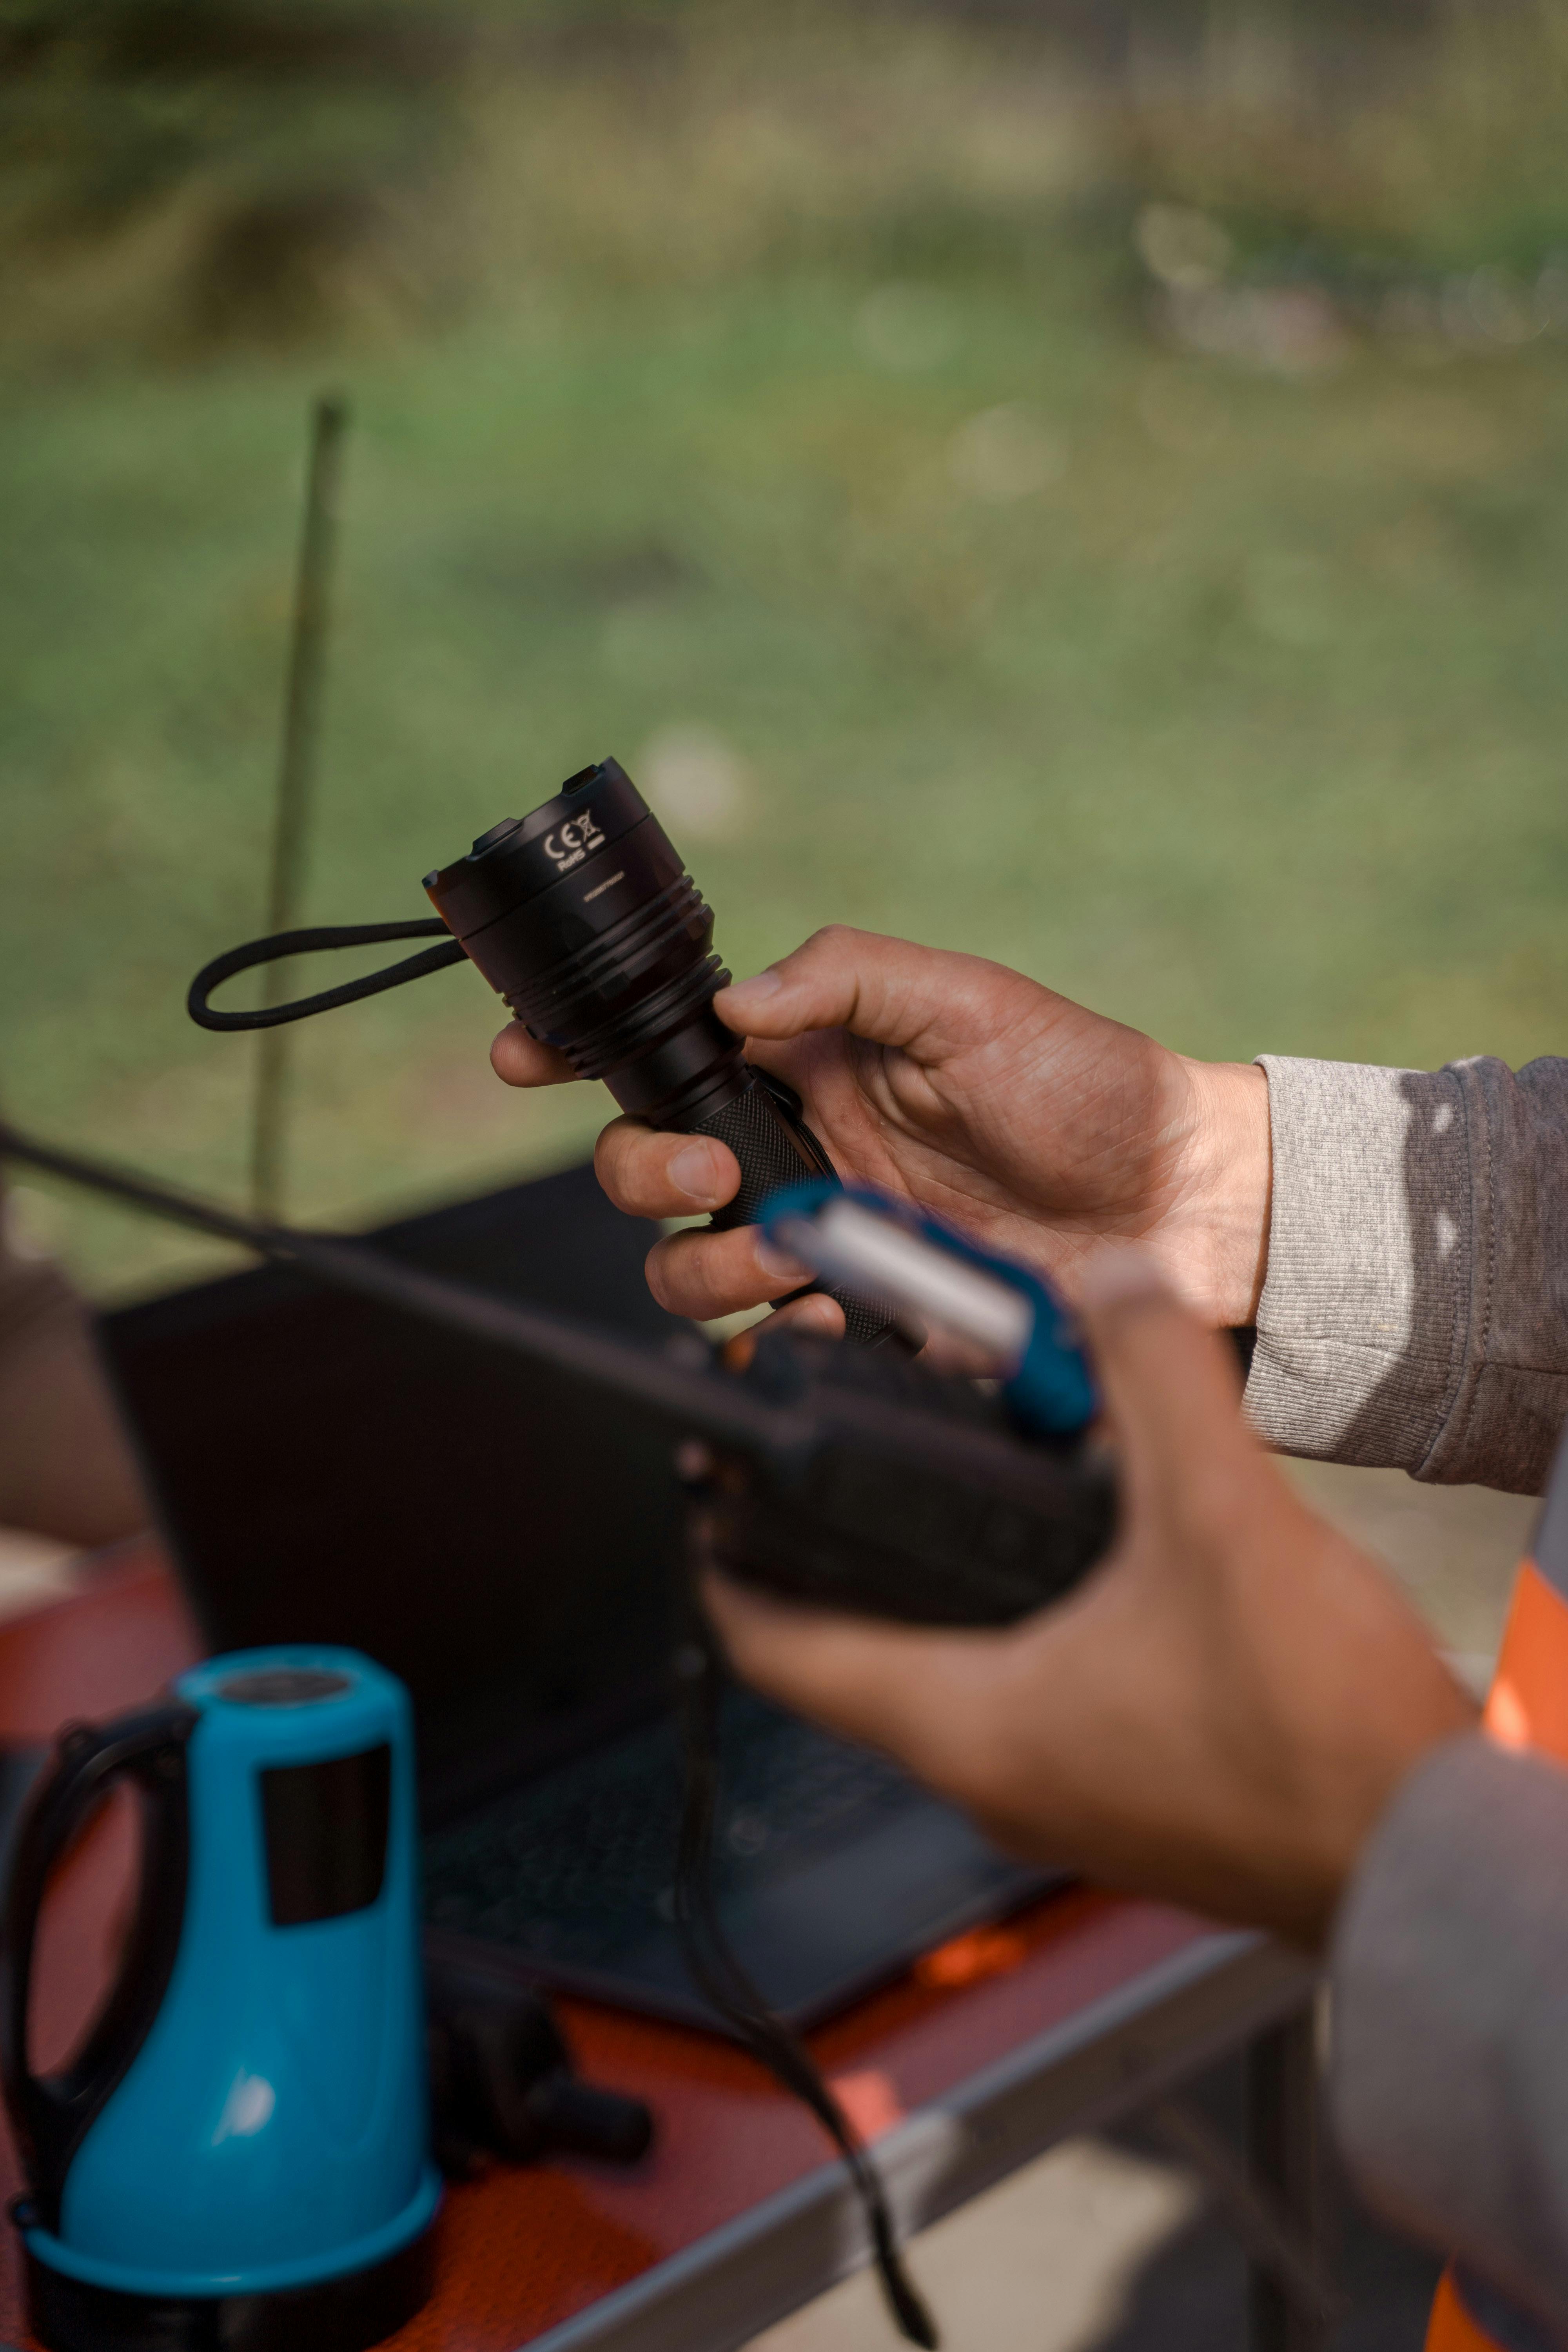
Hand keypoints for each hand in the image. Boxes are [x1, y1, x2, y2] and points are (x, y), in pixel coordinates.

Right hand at [492, 926, 1271, 1336]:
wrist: (1177, 1203)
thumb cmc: (1086, 1085)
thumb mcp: (968, 1001)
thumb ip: (845, 980)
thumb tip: (734, 1005)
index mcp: (809, 1062)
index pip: (667, 1053)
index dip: (580, 1056)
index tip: (524, 1058)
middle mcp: (797, 1149)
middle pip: (647, 1170)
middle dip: (644, 1173)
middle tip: (709, 1176)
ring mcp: (823, 1237)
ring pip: (686, 1264)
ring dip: (707, 1261)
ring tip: (788, 1251)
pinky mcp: (862, 1312)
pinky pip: (771, 1336)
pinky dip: (779, 1328)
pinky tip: (834, 1307)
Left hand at [703, 1252, 1475, 1947]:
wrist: (1421, 1860)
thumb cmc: (1317, 1744)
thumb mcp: (1224, 1517)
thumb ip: (1156, 1379)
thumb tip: (1111, 1280)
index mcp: (969, 1723)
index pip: (779, 1649)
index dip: (722, 1565)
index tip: (703, 1502)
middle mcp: (991, 1772)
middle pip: (856, 1652)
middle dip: (839, 1550)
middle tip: (837, 1458)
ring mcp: (1057, 1789)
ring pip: (947, 1667)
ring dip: (937, 1577)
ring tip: (954, 1482)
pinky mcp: (1120, 1784)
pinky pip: (1026, 1686)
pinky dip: (1017, 1610)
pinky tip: (1078, 1552)